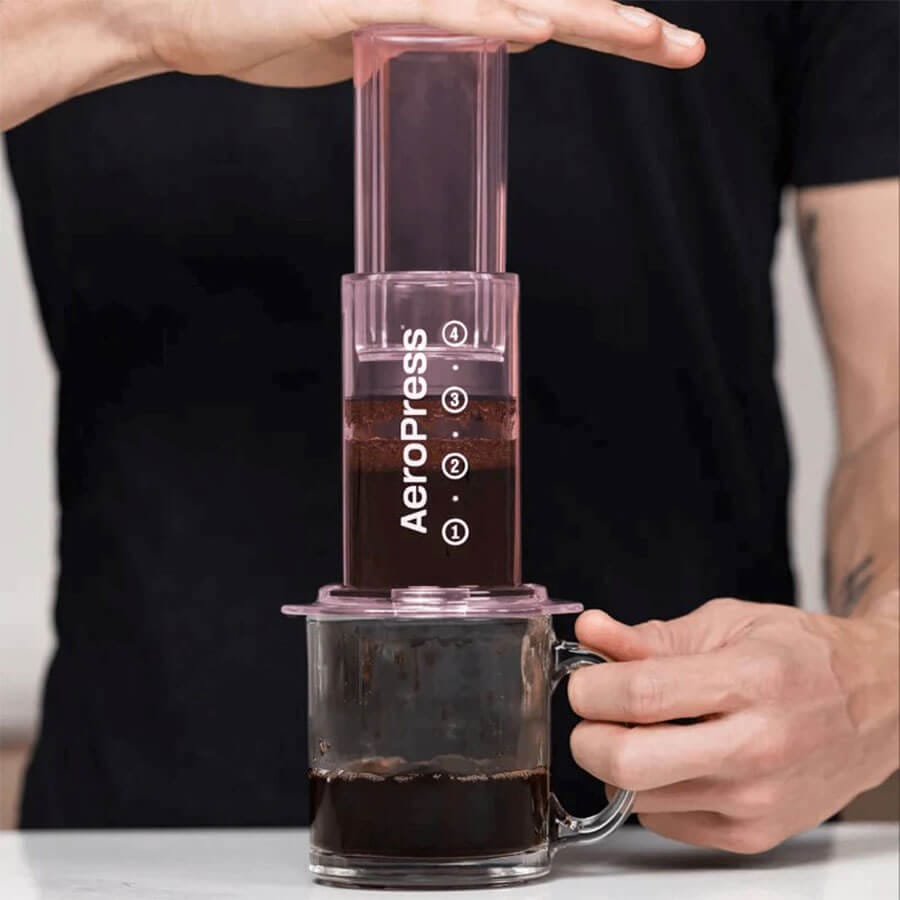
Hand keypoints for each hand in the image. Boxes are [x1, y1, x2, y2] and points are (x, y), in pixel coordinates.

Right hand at [139, 0, 704, 86]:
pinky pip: (434, 10)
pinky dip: (484, 20)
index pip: (529, 6)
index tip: (654, 45)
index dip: (598, 23)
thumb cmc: (267, 18)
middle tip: (682, 48)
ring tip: (649, 35)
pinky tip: (534, 27)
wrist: (185, 8)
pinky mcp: (354, 1)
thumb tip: (459, 41)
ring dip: (579, 13)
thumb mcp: (360, 32)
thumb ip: (417, 37)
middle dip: (617, 22)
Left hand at [568, 598, 899, 852]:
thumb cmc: (804, 656)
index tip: (584, 683)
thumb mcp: (729, 624)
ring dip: (619, 762)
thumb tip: (591, 633)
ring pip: (636, 796)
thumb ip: (651, 635)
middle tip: (594, 715)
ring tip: (650, 729)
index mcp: (750, 680)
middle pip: (630, 764)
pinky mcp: (752, 835)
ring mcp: (755, 801)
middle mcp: (756, 748)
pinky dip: (650, 789)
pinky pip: (661, 820)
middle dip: (587, 738)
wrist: (879, 706)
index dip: (590, 689)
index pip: (640, 696)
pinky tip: (676, 758)